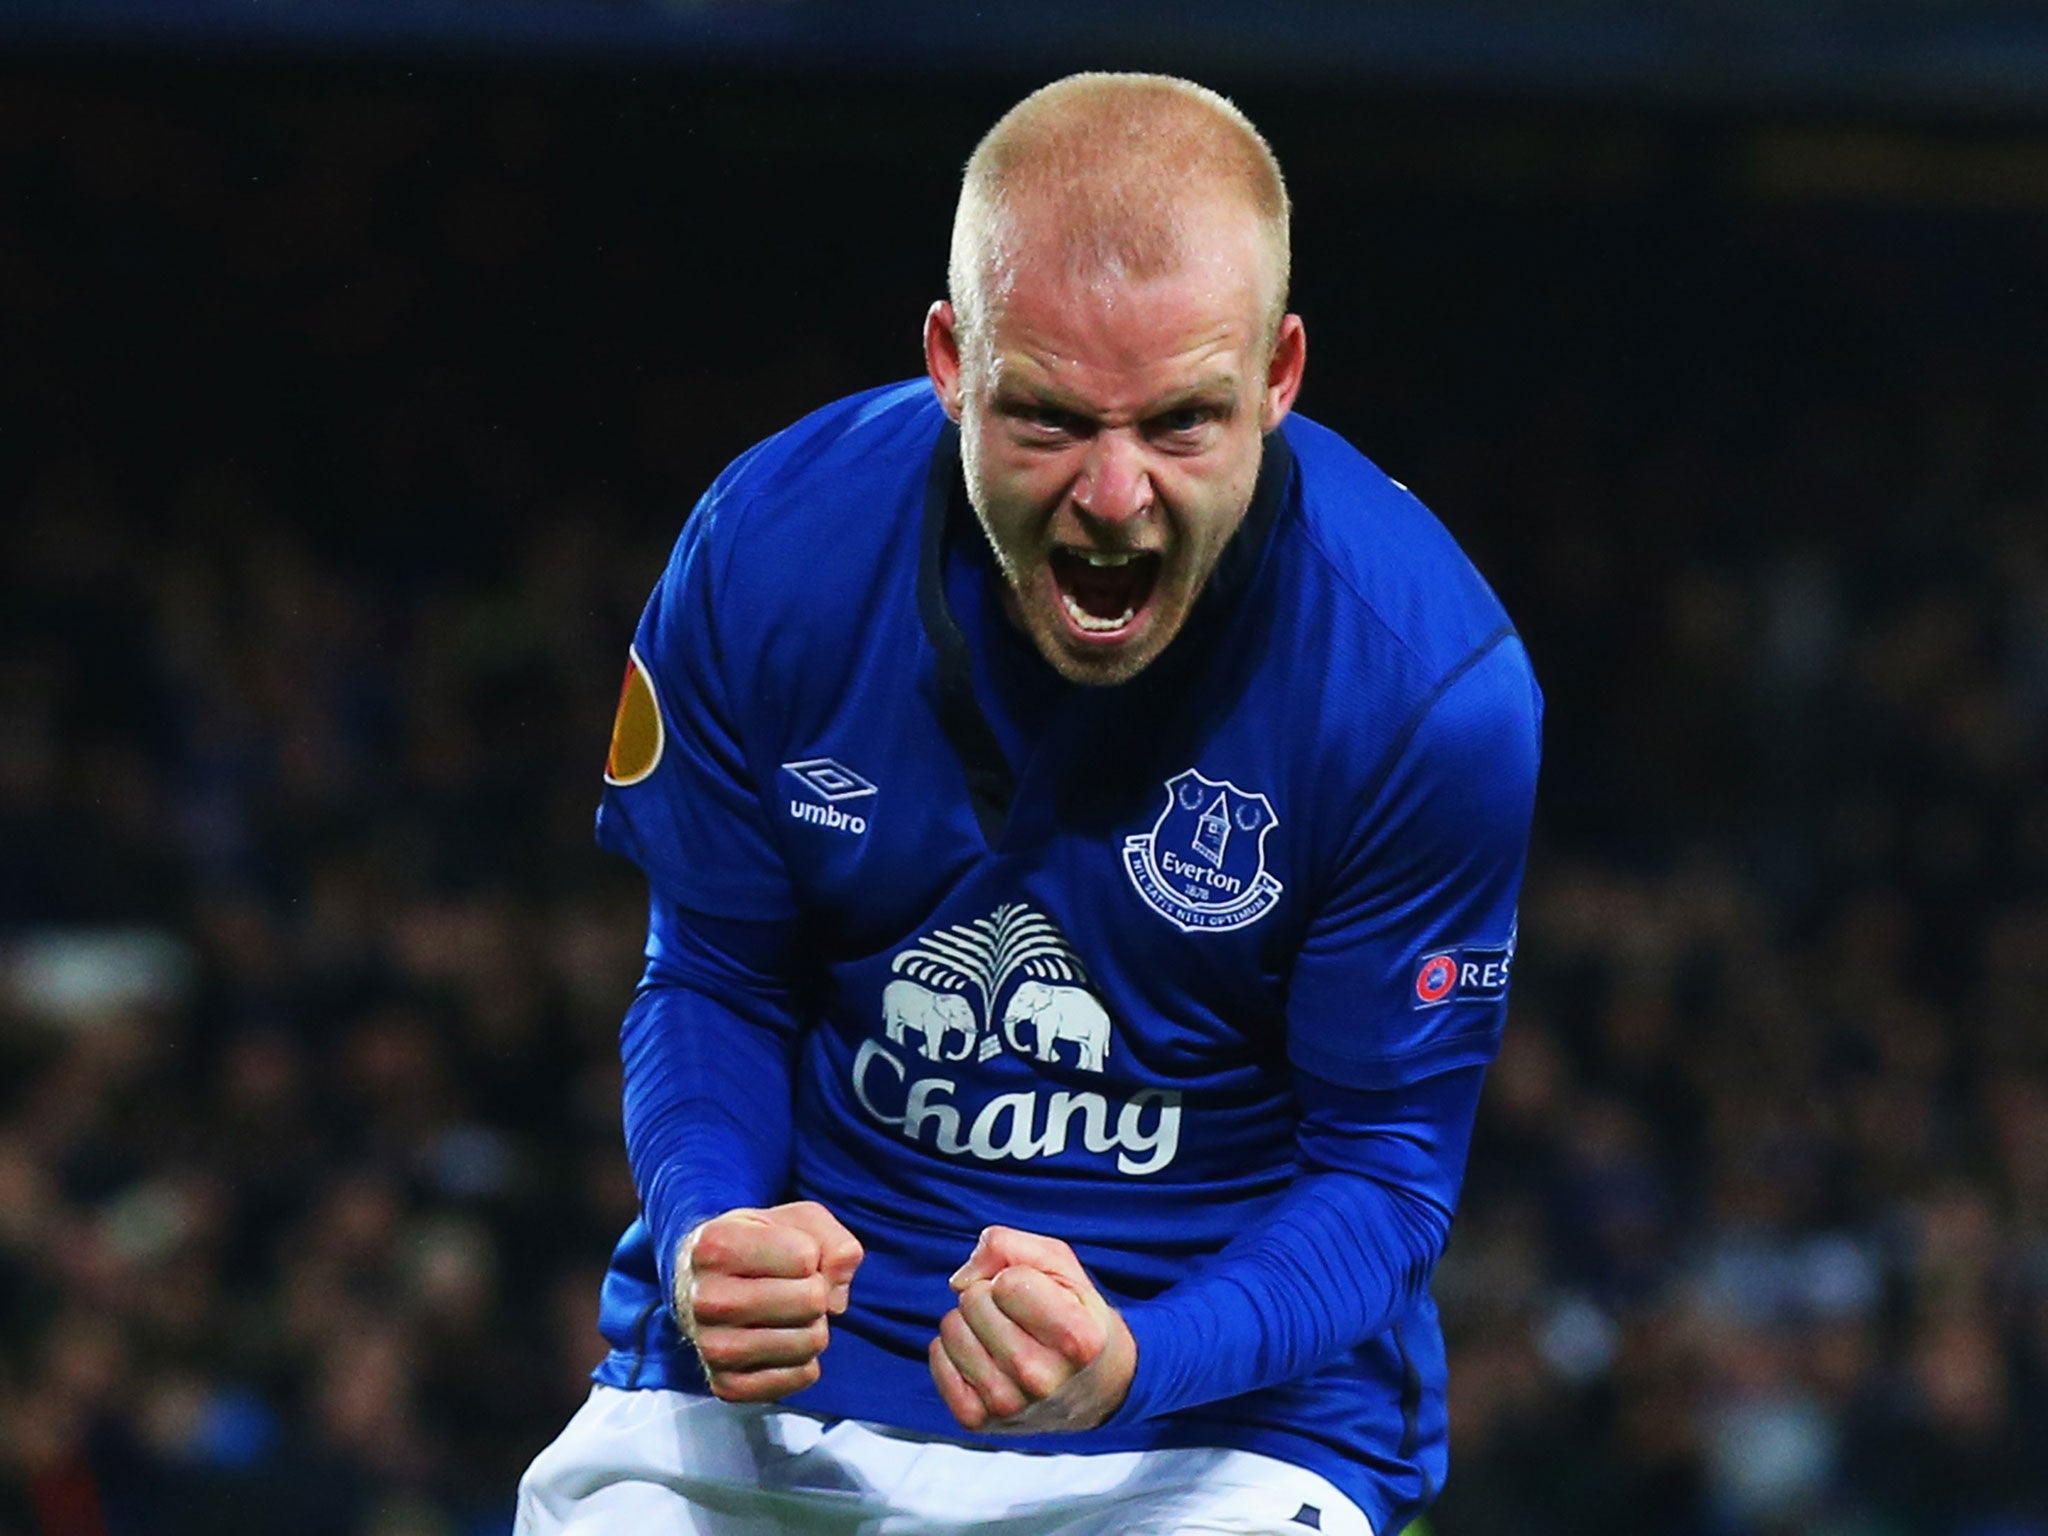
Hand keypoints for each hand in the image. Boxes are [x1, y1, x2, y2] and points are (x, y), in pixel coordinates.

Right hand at [677, 1200, 863, 1402]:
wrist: (702, 1287)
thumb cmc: (757, 1246)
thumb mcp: (796, 1221)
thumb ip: (835, 1240)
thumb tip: (839, 1288)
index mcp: (715, 1246)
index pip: (805, 1257)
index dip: (809, 1254)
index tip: (783, 1255)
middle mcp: (706, 1299)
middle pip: (811, 1301)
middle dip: (815, 1291)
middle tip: (788, 1287)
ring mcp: (712, 1348)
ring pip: (811, 1342)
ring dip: (811, 1326)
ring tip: (782, 1313)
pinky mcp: (727, 1386)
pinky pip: (803, 1376)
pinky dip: (804, 1359)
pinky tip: (777, 1341)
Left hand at [927, 1226, 1136, 1433]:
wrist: (1094, 1386)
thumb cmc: (1074, 1314)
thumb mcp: (1060, 1266)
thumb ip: (1009, 1246)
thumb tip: (958, 1280)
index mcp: (1077, 1340)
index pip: (1007, 1283)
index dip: (1015, 1276)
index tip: (1036, 1294)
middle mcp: (1042, 1379)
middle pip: (973, 1301)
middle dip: (988, 1294)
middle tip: (1017, 1316)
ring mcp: (1008, 1405)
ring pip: (950, 1327)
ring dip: (970, 1321)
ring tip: (1002, 1336)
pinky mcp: (977, 1421)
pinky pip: (936, 1358)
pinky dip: (953, 1348)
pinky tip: (985, 1358)